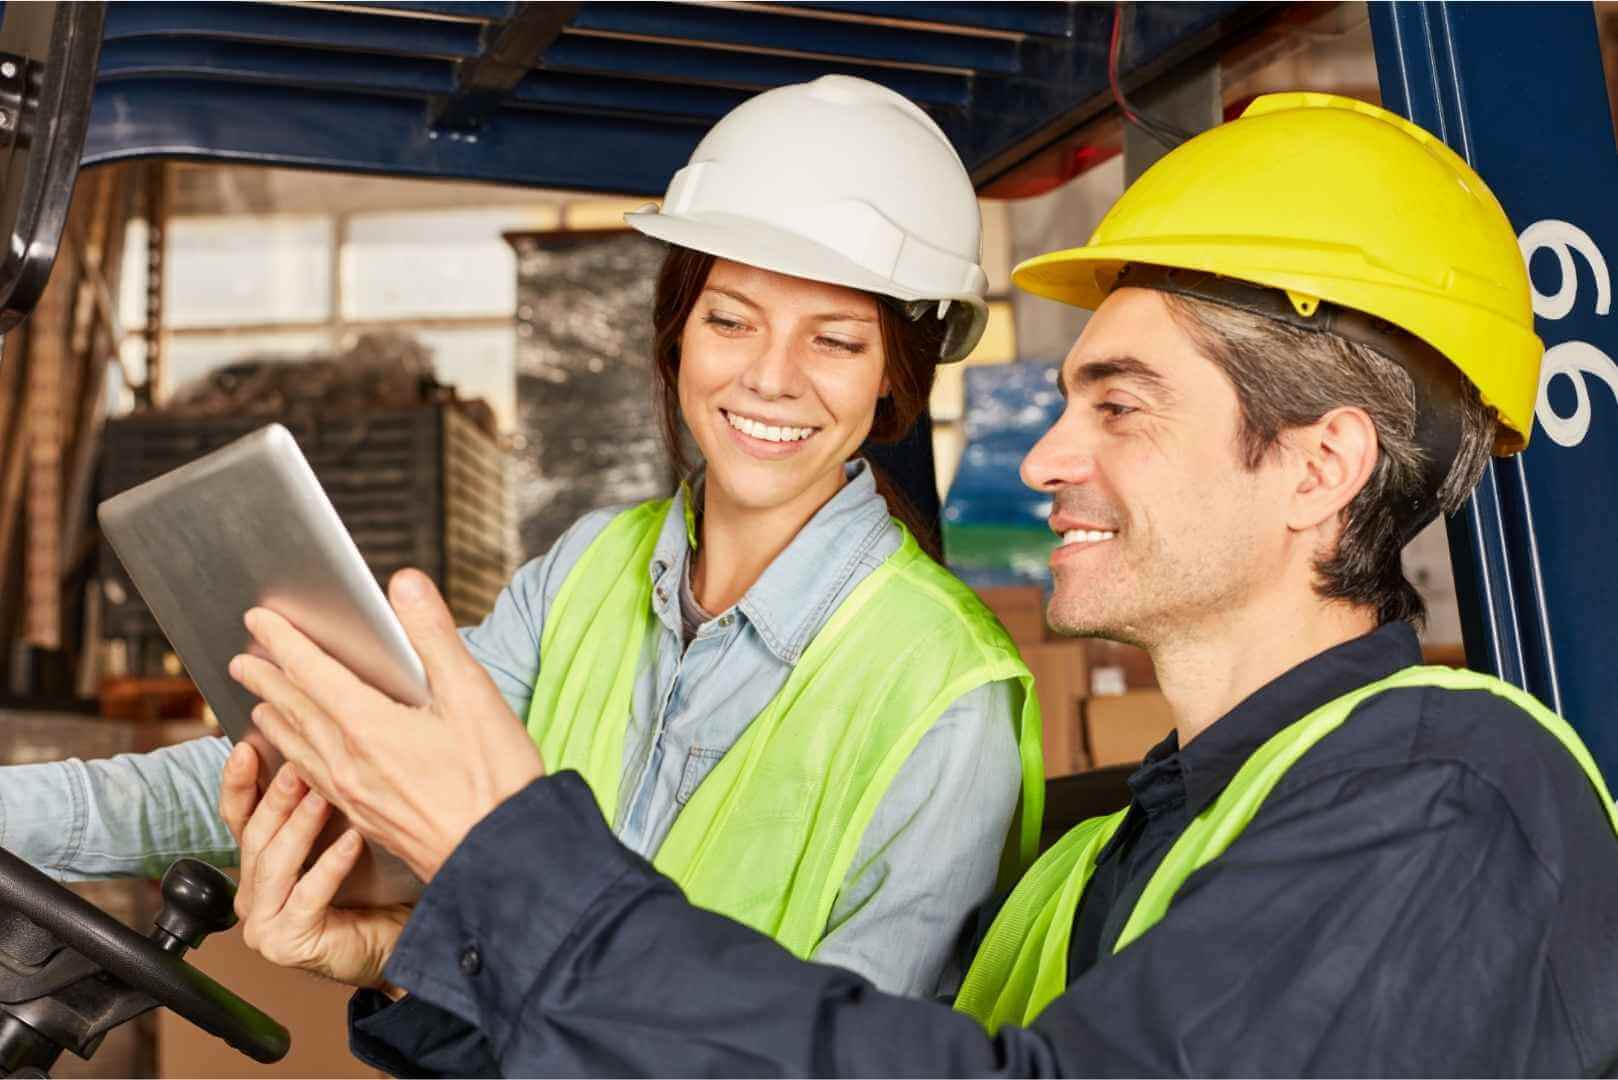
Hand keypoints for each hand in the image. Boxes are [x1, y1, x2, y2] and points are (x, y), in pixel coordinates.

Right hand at [222, 754, 409, 989]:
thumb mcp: (341, 839)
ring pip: (276, 864)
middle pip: (256, 837)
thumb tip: (318, 750)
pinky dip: (330, 865)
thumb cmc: (375, 892)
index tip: (245, 748)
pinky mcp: (286, 944)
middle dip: (277, 798)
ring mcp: (264, 924)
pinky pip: (307, 895)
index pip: (238, 819)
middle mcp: (252, 898)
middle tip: (299, 765)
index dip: (238, 784)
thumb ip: (321, 806)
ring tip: (324, 794)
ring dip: (301, 825)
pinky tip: (353, 841)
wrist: (400, 944)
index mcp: (260, 869)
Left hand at [227, 568, 544, 881]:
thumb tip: (404, 583)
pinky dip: (297, 758)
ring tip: (259, 708)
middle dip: (266, 681)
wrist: (501, 858)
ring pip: (299, 749)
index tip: (258, 618)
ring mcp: (354, 796)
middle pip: (294, 710)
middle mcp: (349, 762)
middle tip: (240, 662)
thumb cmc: (496, 778)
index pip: (311, 671)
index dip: (283, 641)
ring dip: (276, 721)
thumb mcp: (474, 693)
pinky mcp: (367, 821)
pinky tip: (302, 764)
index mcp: (369, 725)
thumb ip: (433, 635)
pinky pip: (313, 781)